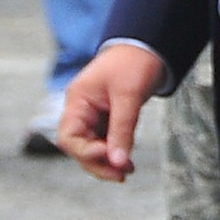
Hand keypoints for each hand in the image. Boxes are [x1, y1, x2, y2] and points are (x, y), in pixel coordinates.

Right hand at [57, 43, 164, 181]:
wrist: (150, 45)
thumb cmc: (135, 63)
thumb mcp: (129, 96)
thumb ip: (122, 130)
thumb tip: (118, 162)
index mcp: (77, 101)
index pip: (69, 136)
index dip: (85, 152)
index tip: (109, 157)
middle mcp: (81, 110)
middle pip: (80, 147)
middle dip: (98, 163)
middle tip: (122, 174)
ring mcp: (93, 115)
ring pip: (92, 148)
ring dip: (107, 162)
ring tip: (128, 171)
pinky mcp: (108, 118)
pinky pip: (105, 142)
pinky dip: (115, 153)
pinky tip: (127, 163)